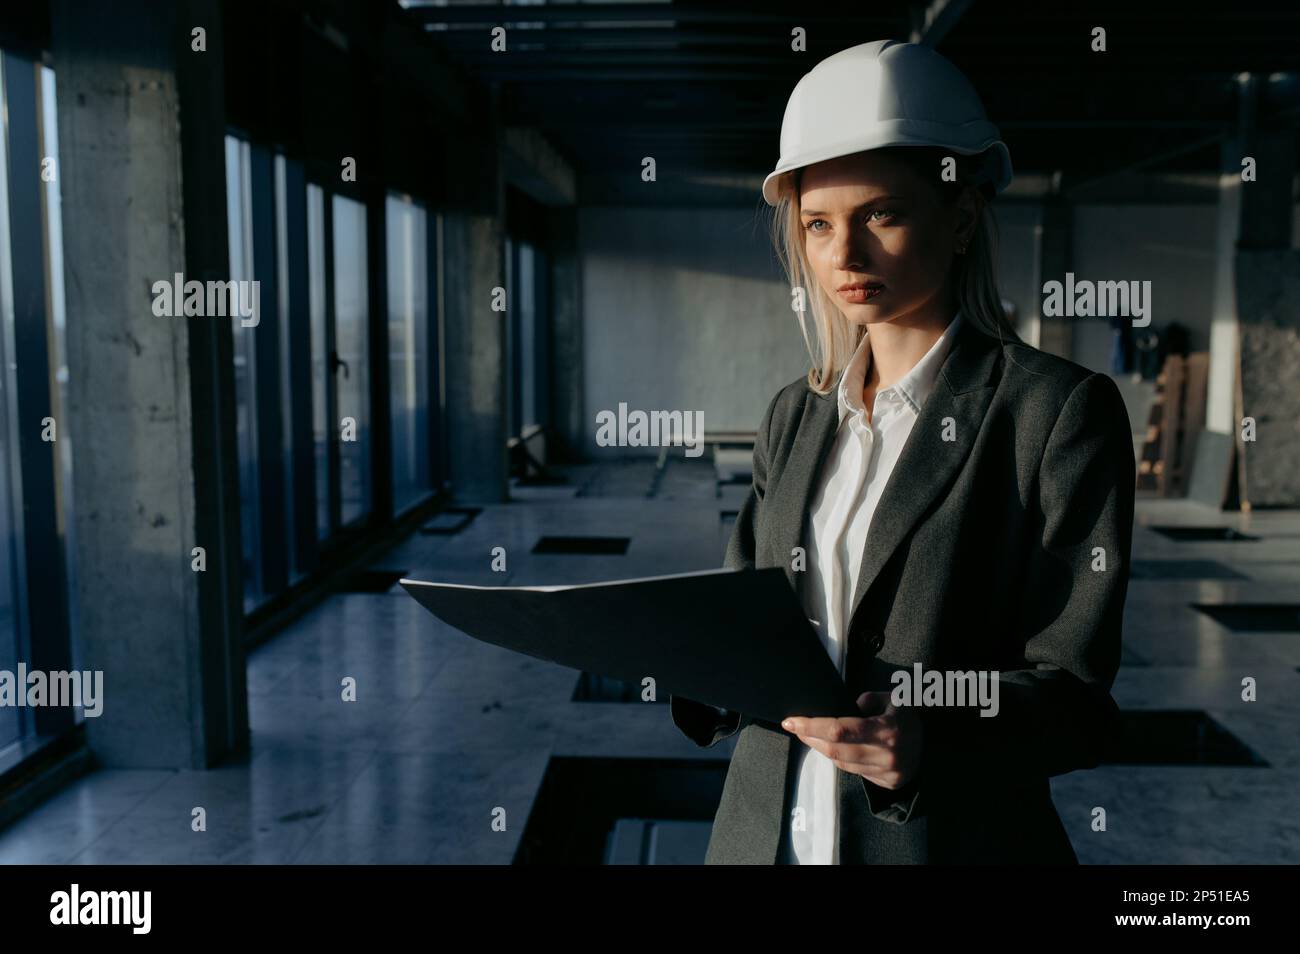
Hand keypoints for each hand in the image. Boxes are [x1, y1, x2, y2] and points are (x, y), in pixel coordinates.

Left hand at [781, 690, 923, 789]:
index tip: (792, 721)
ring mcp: (887, 772)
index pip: (840, 730)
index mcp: (888, 729)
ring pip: (842, 762)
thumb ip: (866, 700)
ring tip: (810, 735)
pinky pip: (853, 771)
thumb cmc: (909, 716)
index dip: (812, 726)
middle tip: (795, 726)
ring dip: (821, 748)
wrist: (936, 744)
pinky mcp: (886, 783)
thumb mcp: (893, 698)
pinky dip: (839, 758)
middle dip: (810, 738)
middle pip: (836, 750)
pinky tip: (832, 747)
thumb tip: (842, 710)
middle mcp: (887, 755)